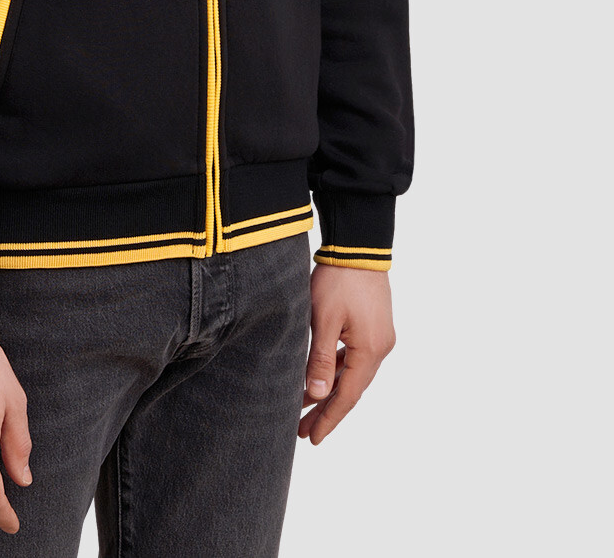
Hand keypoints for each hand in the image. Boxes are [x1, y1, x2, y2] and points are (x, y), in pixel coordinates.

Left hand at [298, 264, 396, 444]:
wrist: (358, 245)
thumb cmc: (338, 279)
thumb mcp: (324, 319)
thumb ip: (320, 358)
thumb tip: (316, 395)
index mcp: (370, 350)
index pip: (347, 395)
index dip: (329, 418)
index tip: (312, 438)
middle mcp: (380, 348)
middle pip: (351, 388)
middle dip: (327, 410)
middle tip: (303, 431)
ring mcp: (379, 338)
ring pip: (352, 374)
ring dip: (330, 390)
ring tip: (305, 407)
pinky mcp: (374, 327)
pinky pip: (354, 358)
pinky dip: (338, 371)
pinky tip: (321, 378)